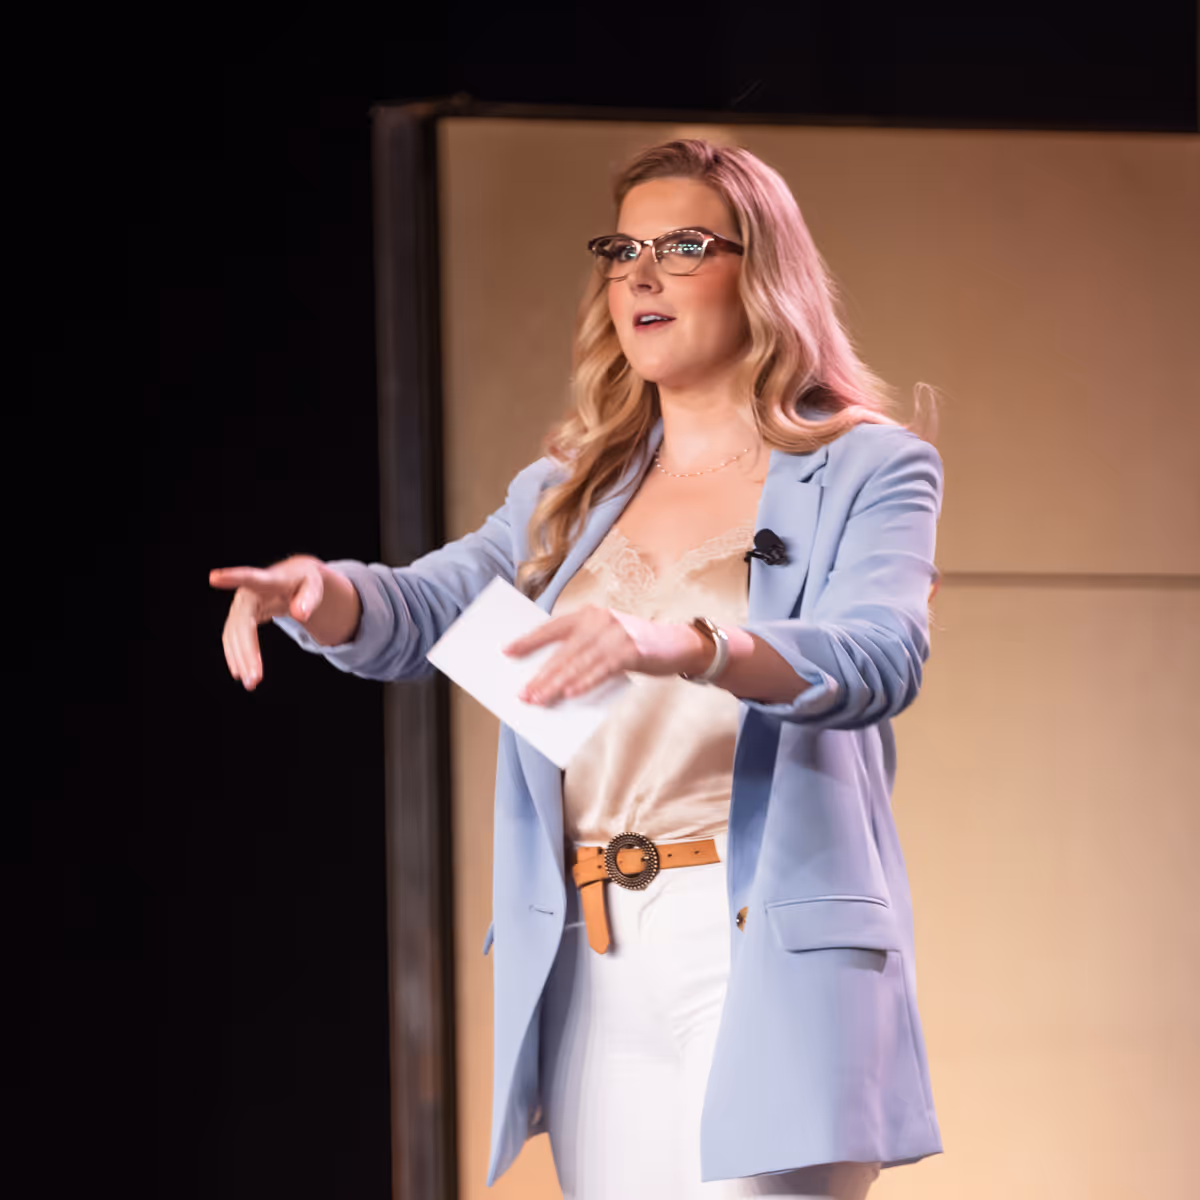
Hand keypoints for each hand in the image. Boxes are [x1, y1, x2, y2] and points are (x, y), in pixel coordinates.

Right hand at [209, 555, 325, 689]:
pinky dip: (237, 656)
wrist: (294, 579)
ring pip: (235, 636)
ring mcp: (240, 608)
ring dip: (241, 660)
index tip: (214, 577)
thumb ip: (309, 598)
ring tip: (251, 682)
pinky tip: (240, 672)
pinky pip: (234, 639)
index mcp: (267, 580)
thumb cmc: (305, 582)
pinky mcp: (240, 618)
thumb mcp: (315, 587)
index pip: (249, 578)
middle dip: (247, 652)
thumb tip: (300, 614)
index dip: (232, 577)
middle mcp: (247, 595)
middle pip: (242, 625)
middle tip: (254, 679)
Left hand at [504, 605, 709, 705]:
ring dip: (556, 685)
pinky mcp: (631, 650)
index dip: (529, 640)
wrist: (678, 644)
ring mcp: (615, 634)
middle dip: (541, 675)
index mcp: (588, 614)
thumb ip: (582, 650)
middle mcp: (599, 620)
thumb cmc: (635, 645)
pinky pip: (601, 670)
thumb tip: (550, 677)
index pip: (552, 627)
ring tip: (539, 700)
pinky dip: (584, 683)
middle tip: (523, 694)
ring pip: (578, 664)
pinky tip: (570, 694)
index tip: (507, 651)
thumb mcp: (606, 639)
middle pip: (562, 652)